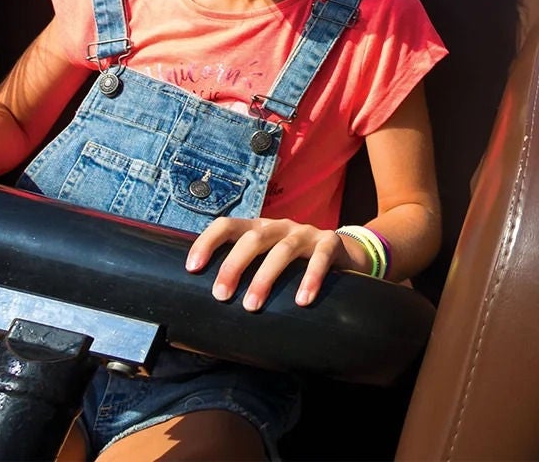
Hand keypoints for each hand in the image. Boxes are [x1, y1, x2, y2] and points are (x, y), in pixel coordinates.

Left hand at [185, 217, 357, 309]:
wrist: (345, 256)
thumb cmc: (296, 268)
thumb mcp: (269, 263)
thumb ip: (247, 276)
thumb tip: (208, 313)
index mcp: (259, 228)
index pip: (227, 225)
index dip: (207, 242)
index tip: (192, 268)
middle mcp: (280, 226)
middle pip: (253, 237)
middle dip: (234, 265)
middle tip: (221, 295)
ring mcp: (306, 233)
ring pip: (283, 249)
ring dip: (265, 277)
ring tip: (252, 306)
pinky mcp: (330, 243)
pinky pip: (320, 258)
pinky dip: (311, 278)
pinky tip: (303, 300)